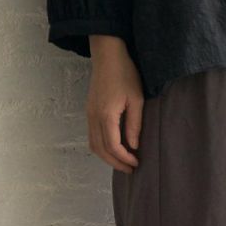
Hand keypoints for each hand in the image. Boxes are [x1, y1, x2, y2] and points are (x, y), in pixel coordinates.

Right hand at [87, 37, 142, 173]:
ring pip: (93, 144)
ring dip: (107, 157)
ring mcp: (89, 114)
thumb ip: (134, 124)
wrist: (107, 56)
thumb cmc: (125, 74)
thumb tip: (133, 146)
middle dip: (115, 162)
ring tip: (122, 161)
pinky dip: (101, 147)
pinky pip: (92, 135)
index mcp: (106, 115)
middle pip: (100, 149)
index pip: (112, 146)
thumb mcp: (137, 99)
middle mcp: (93, 117)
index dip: (124, 158)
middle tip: (130, 169)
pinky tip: (114, 147)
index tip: (136, 163)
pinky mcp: (89, 111)